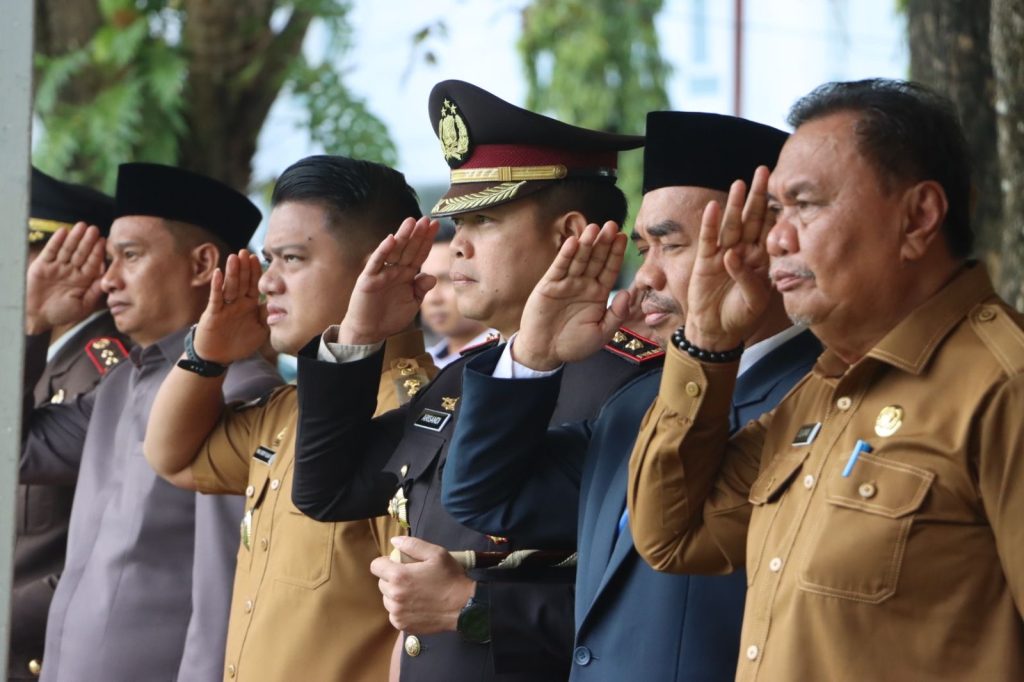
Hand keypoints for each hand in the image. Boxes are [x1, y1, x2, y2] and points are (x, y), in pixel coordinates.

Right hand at [25, 223, 105, 334]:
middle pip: (81, 253)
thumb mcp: (82, 305)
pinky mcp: (42, 265)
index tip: (104, 241)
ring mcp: (57, 267)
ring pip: (67, 249)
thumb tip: (107, 281)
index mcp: (82, 280)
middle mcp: (71, 271)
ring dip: (74, 238)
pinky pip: (50, 251)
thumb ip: (94, 292)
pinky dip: (56, 241)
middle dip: (88, 241)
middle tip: (94, 229)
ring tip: (81, 226)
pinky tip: (63, 231)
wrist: (37, 317)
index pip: (92, 263)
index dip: (97, 252)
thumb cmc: (61, 314)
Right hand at [192, 250, 268, 363]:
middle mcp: (237, 302)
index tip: (259, 258)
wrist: (219, 356)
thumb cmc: (240, 343)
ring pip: (230, 286)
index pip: (253, 285)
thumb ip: (268, 317)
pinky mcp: (214, 313)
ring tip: (235, 257)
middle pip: (242, 281)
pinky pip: (216, 298)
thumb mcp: (260, 331)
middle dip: (244, 267)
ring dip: (232, 272)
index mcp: (249, 304)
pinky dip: (217, 286)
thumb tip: (278, 304)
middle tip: (246, 251)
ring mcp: (225, 306)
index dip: (256, 272)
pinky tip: (218, 273)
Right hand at [337, 217, 438, 344]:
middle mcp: (395, 269)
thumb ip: (421, 288)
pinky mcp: (368, 279)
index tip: (436, 225)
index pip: (419, 253)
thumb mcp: (412, 302)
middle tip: (426, 219)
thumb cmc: (391, 316)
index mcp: (407, 274)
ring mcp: (382, 272)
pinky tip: (391, 240)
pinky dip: (383, 251)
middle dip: (418, 234)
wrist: (370, 331)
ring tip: (411, 222)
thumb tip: (433, 276)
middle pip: (409, 248)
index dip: (427, 240)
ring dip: (402, 236)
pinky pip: (377, 264)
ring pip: (394, 251)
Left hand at [370, 536, 474, 633]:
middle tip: (410, 578)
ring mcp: (397, 613)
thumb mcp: (436, 553)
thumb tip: (394, 541)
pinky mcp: (403, 625)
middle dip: (392, 578)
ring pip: (387, 599)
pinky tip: (416, 605)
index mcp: (399, 576)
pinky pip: (394, 614)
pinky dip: (401, 609)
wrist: (464, 607)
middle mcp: (394, 596)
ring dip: (395, 595)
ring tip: (414, 592)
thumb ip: (412, 544)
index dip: (385, 563)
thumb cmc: (450, 578)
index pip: (375, 566)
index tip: (397, 564)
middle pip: (381, 583)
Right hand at [512, 221, 630, 369]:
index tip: (624, 237)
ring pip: (579, 259)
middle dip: (604, 243)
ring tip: (594, 228)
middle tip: (613, 225)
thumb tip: (627, 294)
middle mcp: (584, 284)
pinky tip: (573, 242)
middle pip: (596, 259)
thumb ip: (616, 315)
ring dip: (586, 243)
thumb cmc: (573, 344)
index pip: (610, 269)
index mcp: (598, 293)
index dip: (616, 253)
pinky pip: (559, 268)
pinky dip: (565, 255)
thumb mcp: (601, 333)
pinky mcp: (549, 285)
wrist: (545, 352)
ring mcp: (566, 283)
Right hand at [685, 166, 773, 349]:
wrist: (716, 330)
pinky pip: (708, 239)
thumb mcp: (755, 301)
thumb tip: (733, 256)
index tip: (782, 189)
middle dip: (757, 197)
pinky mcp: (705, 261)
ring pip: (731, 225)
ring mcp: (723, 255)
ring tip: (740, 184)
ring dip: (735, 205)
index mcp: (761, 260)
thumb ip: (750, 279)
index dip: (774, 209)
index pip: (768, 230)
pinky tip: (713, 208)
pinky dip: (710, 224)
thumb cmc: (740, 316)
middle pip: (751, 219)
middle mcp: (743, 252)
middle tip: (763, 172)